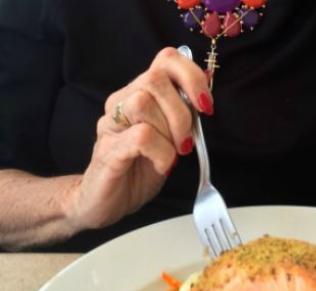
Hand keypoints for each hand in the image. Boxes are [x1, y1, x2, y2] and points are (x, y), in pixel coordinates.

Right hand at [65, 47, 213, 230]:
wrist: (107, 202)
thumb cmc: (139, 171)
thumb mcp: (170, 140)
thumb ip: (183, 118)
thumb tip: (204, 97)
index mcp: (138, 95)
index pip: (166, 59)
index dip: (192, 76)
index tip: (206, 106)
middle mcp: (121, 103)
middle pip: (154, 79)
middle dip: (182, 112)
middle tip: (186, 142)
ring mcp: (111, 125)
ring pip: (143, 102)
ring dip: (170, 131)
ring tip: (173, 154)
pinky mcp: (109, 150)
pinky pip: (140, 136)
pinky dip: (161, 152)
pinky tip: (163, 166)